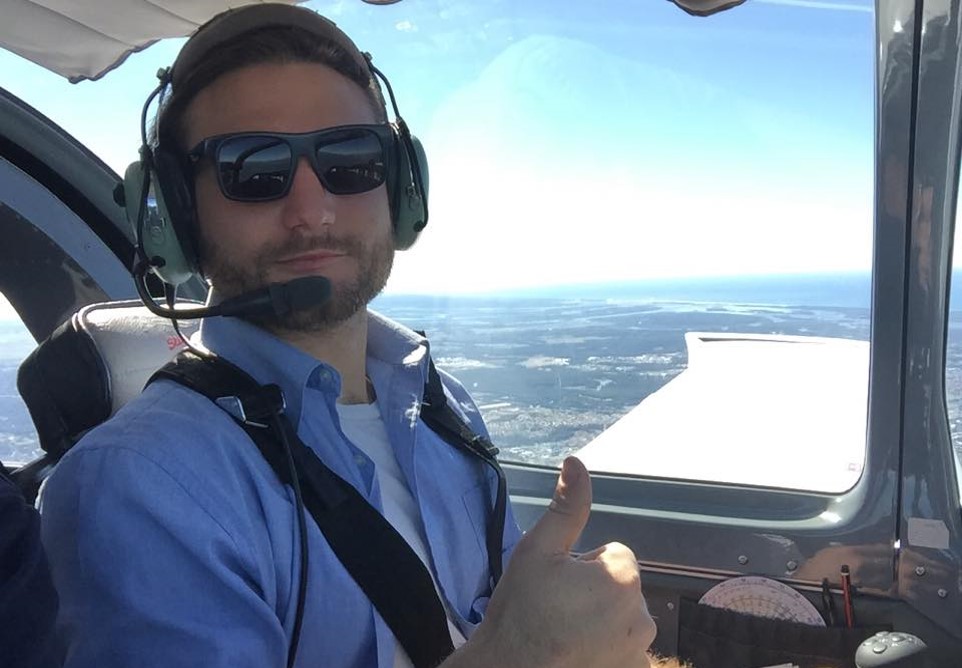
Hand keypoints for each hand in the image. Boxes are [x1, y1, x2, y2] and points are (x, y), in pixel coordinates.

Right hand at [467, 457, 654, 667]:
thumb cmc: (521, 610)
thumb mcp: (537, 549)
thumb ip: (566, 506)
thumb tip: (576, 462)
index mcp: (622, 577)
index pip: (612, 555)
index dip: (581, 566)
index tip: (558, 585)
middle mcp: (642, 615)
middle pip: (619, 587)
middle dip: (594, 593)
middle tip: (558, 609)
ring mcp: (640, 650)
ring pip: (622, 618)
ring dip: (602, 621)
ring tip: (565, 633)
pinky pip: (626, 649)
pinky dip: (608, 650)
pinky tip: (579, 654)